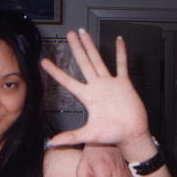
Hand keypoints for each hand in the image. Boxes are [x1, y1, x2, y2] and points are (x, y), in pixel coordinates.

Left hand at [41, 29, 150, 149]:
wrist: (132, 134)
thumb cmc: (113, 135)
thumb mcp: (89, 135)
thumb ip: (70, 137)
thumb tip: (52, 142)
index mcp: (87, 97)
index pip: (67, 81)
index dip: (56, 72)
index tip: (45, 62)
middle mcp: (96, 87)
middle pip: (83, 63)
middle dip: (76, 48)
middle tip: (69, 35)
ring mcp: (110, 83)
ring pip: (98, 60)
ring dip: (91, 46)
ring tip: (85, 33)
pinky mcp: (124, 83)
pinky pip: (122, 65)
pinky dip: (121, 53)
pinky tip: (119, 41)